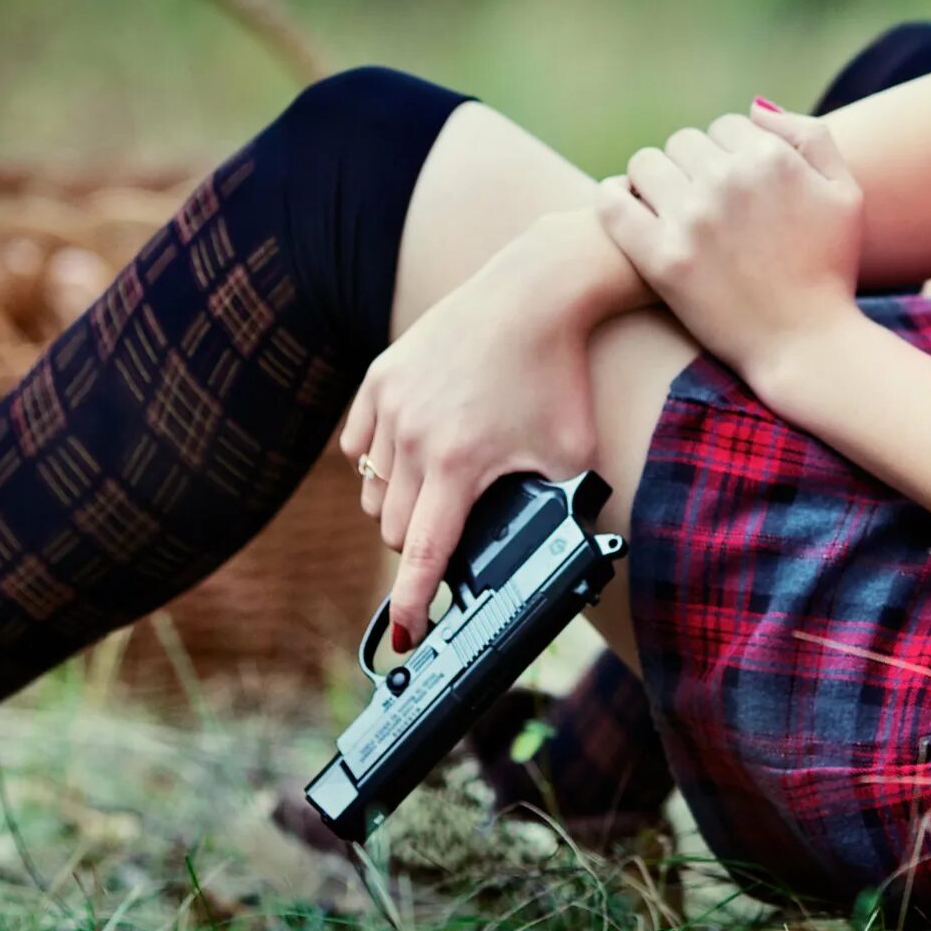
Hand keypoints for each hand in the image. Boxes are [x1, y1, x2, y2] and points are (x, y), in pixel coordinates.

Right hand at [337, 239, 598, 652]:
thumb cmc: (559, 375)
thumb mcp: (570, 456)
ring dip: (399, 503)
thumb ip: (551, 510)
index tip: (403, 638)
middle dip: (418, 545)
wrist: (534, 293)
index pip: (421, 553)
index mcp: (459, 463)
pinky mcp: (380, 376)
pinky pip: (359, 444)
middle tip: (450, 537)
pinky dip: (378, 461)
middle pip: (392, 526)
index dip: (410, 603)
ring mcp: (390, 402)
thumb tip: (547, 560)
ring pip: (372, 487)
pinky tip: (411, 454)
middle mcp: (414, 435)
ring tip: (440, 488)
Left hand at [594, 99, 862, 385]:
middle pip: (684, 141)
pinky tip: (626, 205)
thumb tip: (754, 109)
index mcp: (769, 159)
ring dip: (656, 178)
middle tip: (704, 199)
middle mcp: (726, 181)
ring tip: (668, 205)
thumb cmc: (830, 268)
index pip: (726, 125)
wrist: (808, 345)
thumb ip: (810, 136)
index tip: (735, 183)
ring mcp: (690, 219)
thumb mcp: (845, 192)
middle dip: (695, 164)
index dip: (731, 152)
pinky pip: (613, 203)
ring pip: (646, 164)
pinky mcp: (660, 258)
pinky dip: (615, 196)